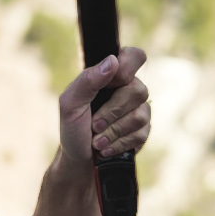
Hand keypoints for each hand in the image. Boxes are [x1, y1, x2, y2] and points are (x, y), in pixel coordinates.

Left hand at [57, 47, 150, 174]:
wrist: (79, 159)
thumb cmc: (73, 128)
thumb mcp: (70, 104)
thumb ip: (88, 80)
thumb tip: (113, 61)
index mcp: (110, 75)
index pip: (133, 56)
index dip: (127, 68)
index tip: (111, 84)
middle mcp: (128, 88)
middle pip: (138, 89)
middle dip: (112, 112)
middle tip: (94, 124)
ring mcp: (139, 109)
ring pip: (140, 115)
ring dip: (114, 131)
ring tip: (97, 140)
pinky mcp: (144, 130)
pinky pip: (141, 133)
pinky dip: (119, 143)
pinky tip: (107, 147)